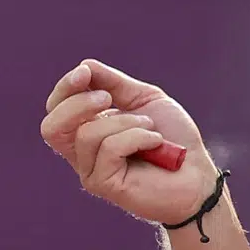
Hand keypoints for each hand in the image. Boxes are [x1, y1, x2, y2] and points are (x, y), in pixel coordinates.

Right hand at [41, 58, 215, 225]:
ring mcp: (90, 171)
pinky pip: (109, 148)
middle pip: (51, 127)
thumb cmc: (174, 138)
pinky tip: (156, 144)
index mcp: (87, 130)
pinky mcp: (104, 184)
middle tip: (108, 98)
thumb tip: (85, 65)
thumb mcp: (144, 100)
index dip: (65, 88)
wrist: (198, 174)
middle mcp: (82, 153)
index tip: (85, 72)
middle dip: (77, 104)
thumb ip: (114, 83)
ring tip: (150, 128)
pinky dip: (137, 137)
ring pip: (86, 134)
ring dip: (124, 122)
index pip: (56, 109)